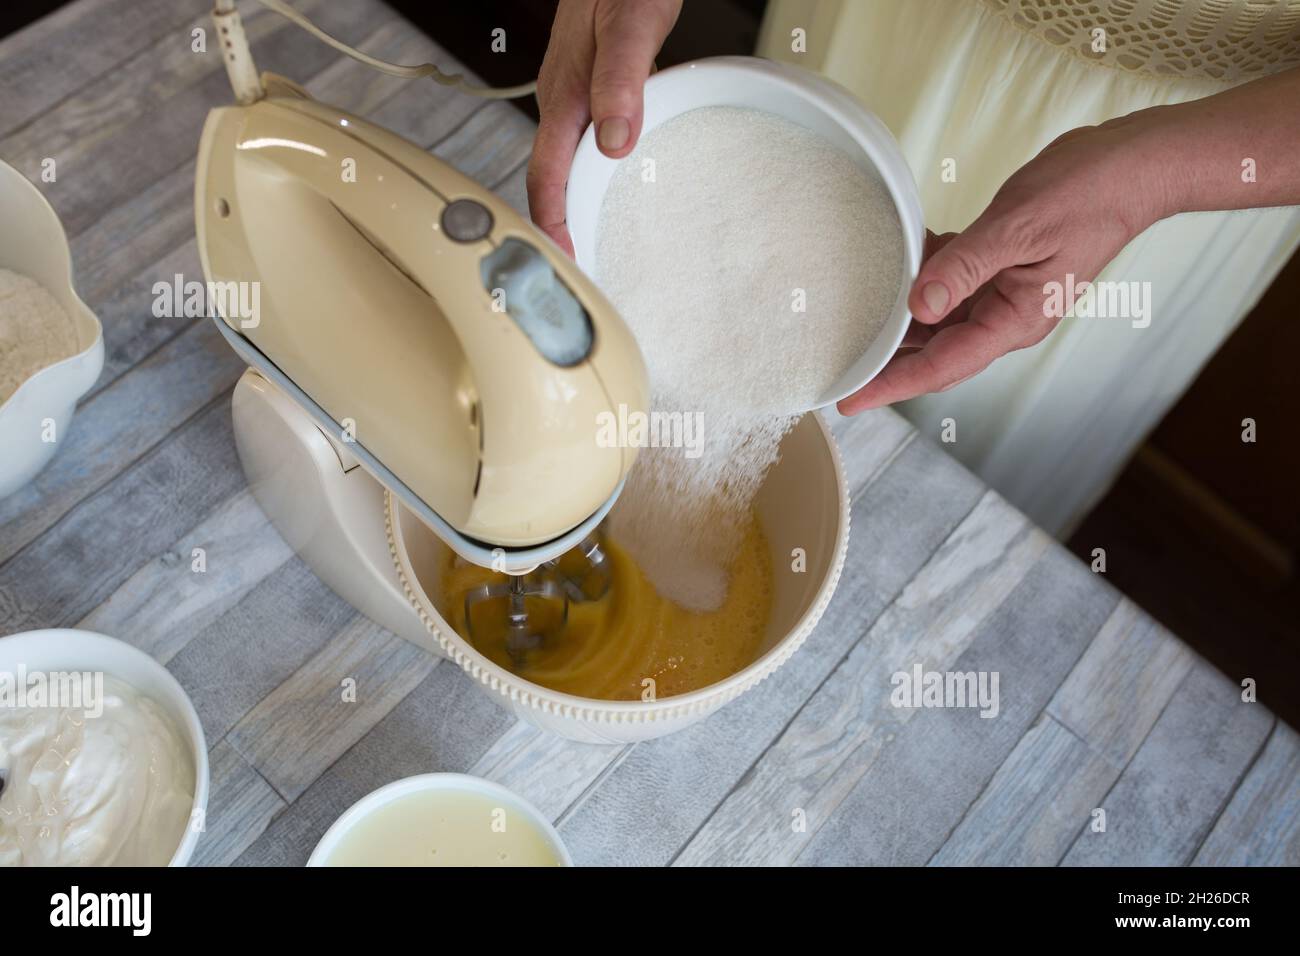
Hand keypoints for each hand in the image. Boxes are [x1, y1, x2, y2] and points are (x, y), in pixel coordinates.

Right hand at [527, 0, 681, 256]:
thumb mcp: (631, 24)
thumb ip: (622, 81)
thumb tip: (615, 142)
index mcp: (565, 95)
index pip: (548, 176)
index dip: (553, 225)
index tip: (564, 262)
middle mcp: (563, 100)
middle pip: (552, 180)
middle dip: (559, 230)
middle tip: (577, 272)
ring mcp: (574, 96)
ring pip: (567, 164)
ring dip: (575, 206)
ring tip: (588, 247)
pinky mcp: (591, 90)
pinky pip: (585, 144)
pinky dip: (593, 177)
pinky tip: (611, 189)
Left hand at [838, 113, 1173, 413]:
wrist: (1133, 165)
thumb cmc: (1088, 192)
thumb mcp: (1017, 228)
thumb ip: (964, 267)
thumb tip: (918, 306)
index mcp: (1015, 320)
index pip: (941, 366)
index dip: (891, 384)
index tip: (849, 399)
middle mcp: (1007, 317)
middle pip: (933, 351)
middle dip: (886, 357)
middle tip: (836, 359)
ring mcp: (1005, 294)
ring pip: (938, 317)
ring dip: (901, 312)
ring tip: (855, 312)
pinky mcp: (1002, 268)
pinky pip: (953, 281)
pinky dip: (925, 271)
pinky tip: (902, 255)